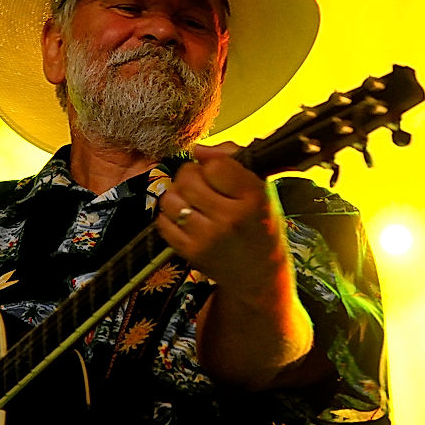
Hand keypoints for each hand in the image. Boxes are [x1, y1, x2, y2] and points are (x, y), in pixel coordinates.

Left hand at [156, 142, 287, 300]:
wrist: (259, 275)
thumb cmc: (260, 226)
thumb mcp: (260, 190)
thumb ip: (232, 160)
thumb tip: (198, 150)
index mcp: (253, 198)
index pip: (216, 164)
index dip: (213, 165)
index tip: (218, 174)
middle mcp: (230, 218)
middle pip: (188, 178)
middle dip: (191, 176)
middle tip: (202, 185)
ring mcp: (208, 238)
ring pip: (171, 198)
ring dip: (178, 195)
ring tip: (192, 202)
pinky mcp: (190, 252)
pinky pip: (163, 221)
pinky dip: (170, 215)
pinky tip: (186, 218)